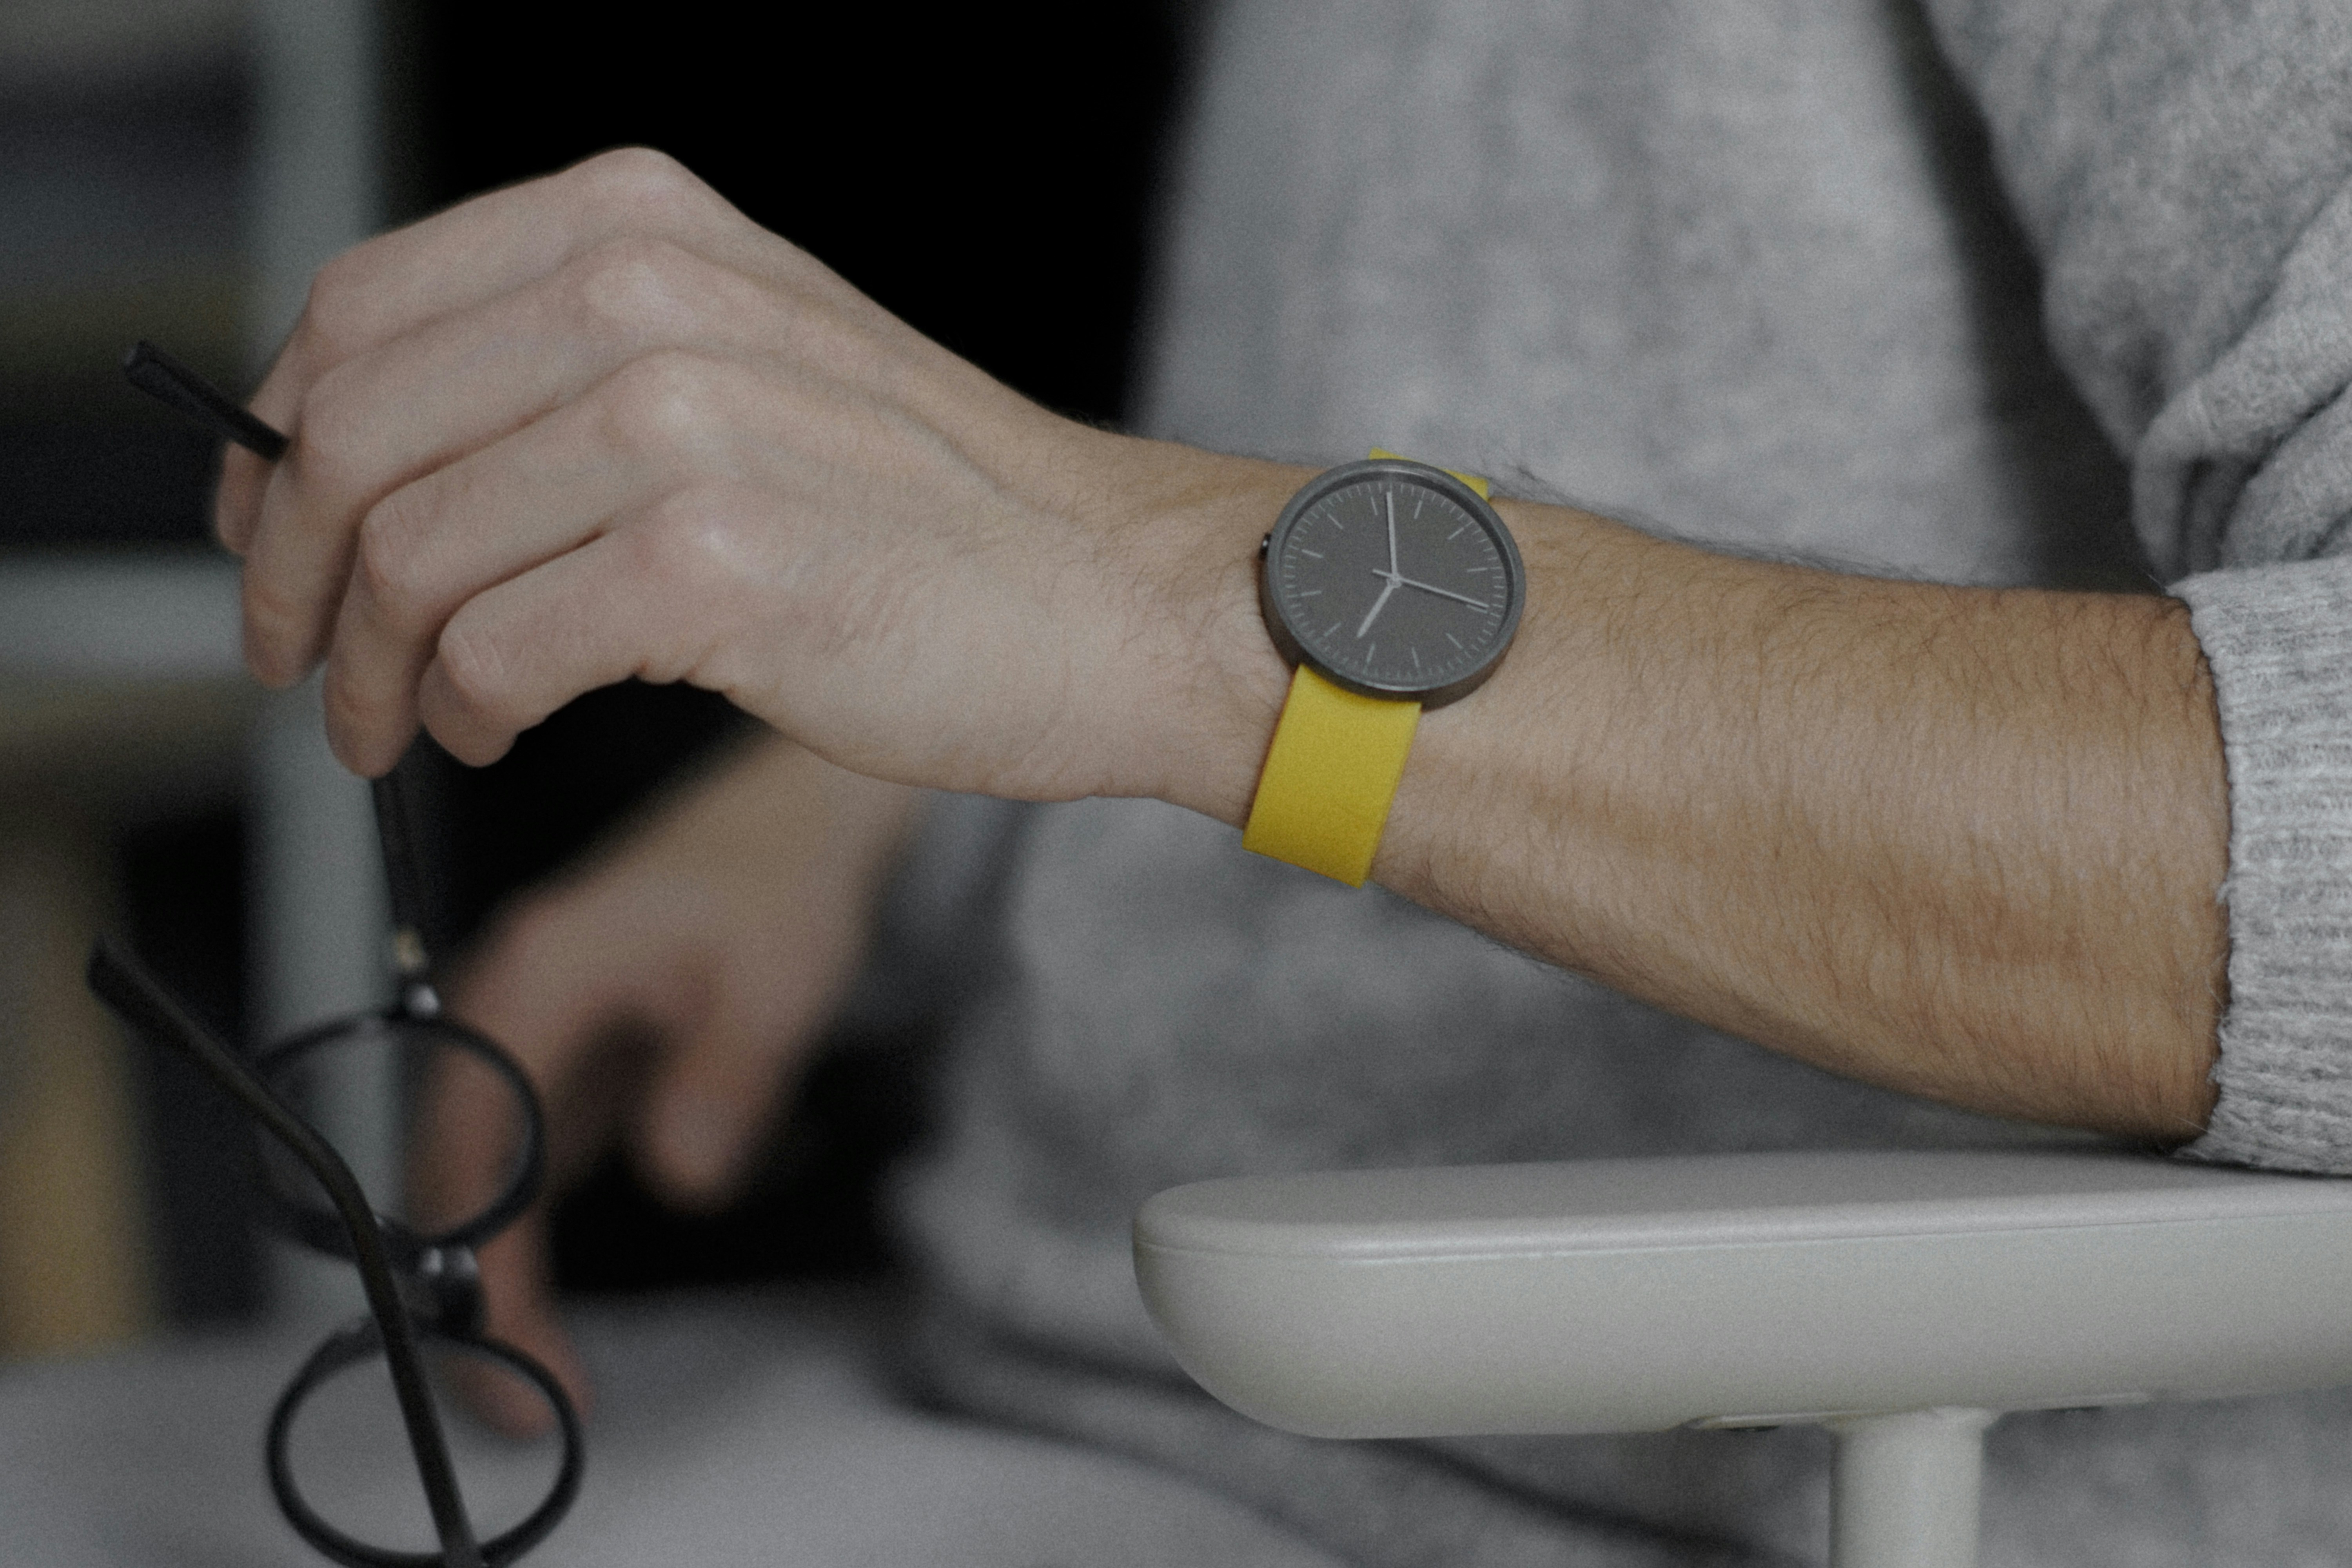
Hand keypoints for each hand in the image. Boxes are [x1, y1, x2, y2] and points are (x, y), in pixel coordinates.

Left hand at [214, 147, 1298, 819]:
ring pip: (409, 554)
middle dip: (290, 570)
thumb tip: (377, 452)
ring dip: (370, 667)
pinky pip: (494, 652)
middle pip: (353, 431)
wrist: (1102, 594)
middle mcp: (649, 300)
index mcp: (640, 229)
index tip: (269, 529)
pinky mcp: (715, 568)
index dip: (277, 436)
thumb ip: (574, 362)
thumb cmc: (931, 508)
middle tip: (302, 658)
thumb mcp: (748, 356)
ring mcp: (685, 427)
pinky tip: (489, 731)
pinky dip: (460, 713)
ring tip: (398, 723)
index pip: (362, 309)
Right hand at [417, 734, 920, 1433]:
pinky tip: (543, 1315)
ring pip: (469, 1180)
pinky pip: (512, 1164)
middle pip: (448, 1177)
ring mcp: (520, 1035)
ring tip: (536, 1382)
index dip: (485, 1264)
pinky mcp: (551, 1060)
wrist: (784, 818)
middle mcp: (503, 1008)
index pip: (474, 1150)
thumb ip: (728, 1076)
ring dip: (490, 1279)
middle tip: (529, 1405)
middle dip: (475, 1299)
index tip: (521, 1352)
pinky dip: (519, 1241)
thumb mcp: (778, 974)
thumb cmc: (776, 880)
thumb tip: (683, 1178)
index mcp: (534, 980)